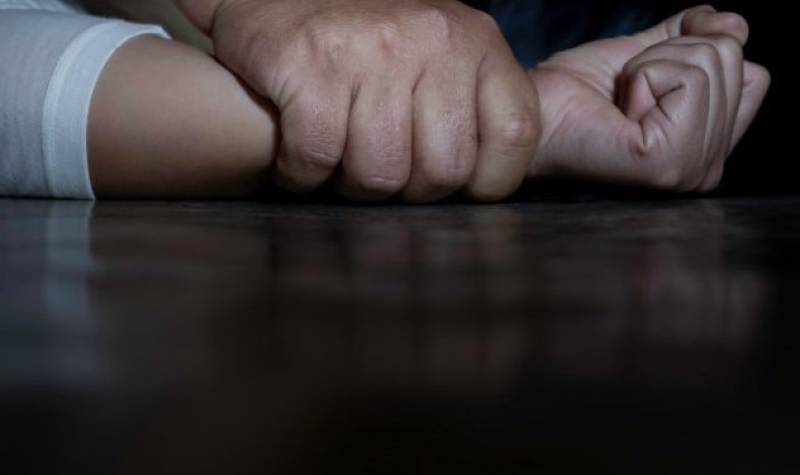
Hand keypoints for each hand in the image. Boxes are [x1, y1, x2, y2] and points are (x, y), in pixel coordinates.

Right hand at [198, 0, 539, 201]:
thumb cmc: (362, 45)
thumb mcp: (437, 56)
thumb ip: (470, 106)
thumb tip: (487, 177)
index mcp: (476, 41)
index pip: (515, 134)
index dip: (486, 180)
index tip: (454, 186)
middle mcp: (433, 39)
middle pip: (443, 171)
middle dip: (406, 191)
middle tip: (379, 169)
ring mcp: (371, 49)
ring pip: (380, 174)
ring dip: (350, 184)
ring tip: (338, 159)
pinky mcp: (310, 64)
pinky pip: (317, 158)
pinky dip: (301, 173)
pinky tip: (297, 155)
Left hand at [528, 5, 770, 190]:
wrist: (529, 113)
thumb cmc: (576, 93)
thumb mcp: (645, 55)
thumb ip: (693, 36)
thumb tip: (735, 23)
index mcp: (708, 148)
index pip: (755, 76)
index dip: (701, 53)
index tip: (646, 79)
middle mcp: (707, 169)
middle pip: (735, 62)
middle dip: (672, 56)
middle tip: (625, 93)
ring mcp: (690, 170)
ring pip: (712, 64)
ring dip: (652, 66)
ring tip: (620, 102)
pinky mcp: (667, 162)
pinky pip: (687, 79)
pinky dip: (644, 77)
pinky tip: (619, 110)